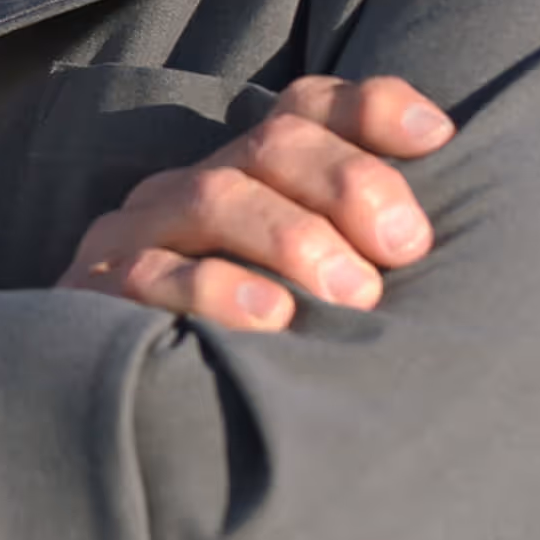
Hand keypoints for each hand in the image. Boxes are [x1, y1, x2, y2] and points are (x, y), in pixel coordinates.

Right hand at [55, 73, 456, 331]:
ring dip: (294, 238)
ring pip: (215, 196)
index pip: (305, 112)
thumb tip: (443, 201)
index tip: (438, 137)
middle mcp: (190, 190)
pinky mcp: (95, 290)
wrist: (123, 429)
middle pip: (272, 146)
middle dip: (349, 184)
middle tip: (406, 248)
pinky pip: (152, 273)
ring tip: (355, 296)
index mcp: (245, 179)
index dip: (370, 110)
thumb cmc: (256, 360)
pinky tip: (273, 318)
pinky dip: (218, 289)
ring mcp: (137, 235)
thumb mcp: (319, 301)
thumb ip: (369, 253)